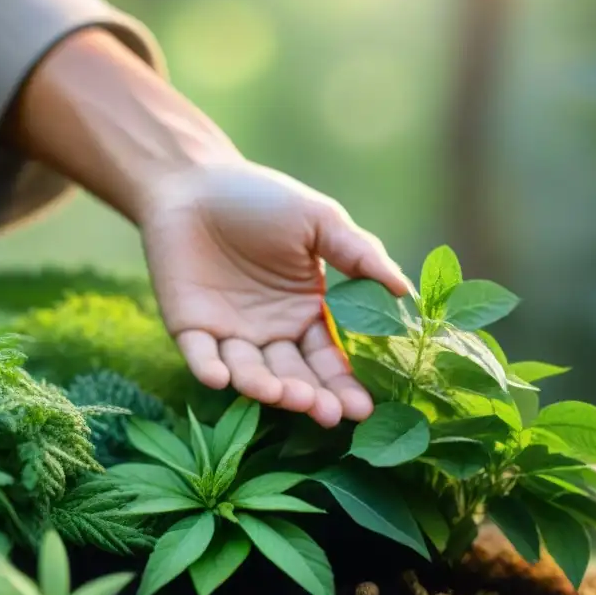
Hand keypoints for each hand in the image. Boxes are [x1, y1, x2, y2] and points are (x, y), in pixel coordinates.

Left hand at [137, 161, 411, 426]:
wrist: (193, 180)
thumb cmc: (260, 198)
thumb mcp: (319, 221)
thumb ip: (359, 255)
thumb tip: (405, 291)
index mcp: (306, 311)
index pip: (330, 358)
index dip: (345, 383)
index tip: (363, 408)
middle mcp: (271, 332)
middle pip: (294, 375)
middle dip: (310, 396)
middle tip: (325, 413)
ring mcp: (230, 334)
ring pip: (250, 372)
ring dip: (264, 387)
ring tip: (281, 394)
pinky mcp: (190, 329)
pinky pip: (200, 356)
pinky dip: (210, 369)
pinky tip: (220, 379)